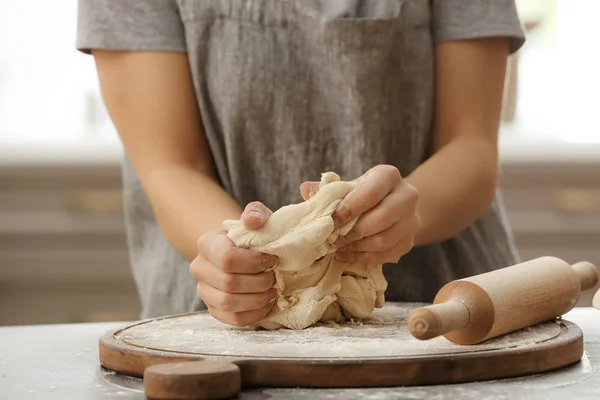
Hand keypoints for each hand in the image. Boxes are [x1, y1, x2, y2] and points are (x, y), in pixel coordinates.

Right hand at [190, 202, 278, 326]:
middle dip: (259, 283)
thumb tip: (252, 221)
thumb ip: (256, 213)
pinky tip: (267, 304)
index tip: (272, 260)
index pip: (227, 258)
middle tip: (274, 278)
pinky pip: (233, 319)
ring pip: (229, 304)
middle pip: (229, 284)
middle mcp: (199, 267)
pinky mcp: (214, 309)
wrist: (241, 251)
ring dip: (257, 300)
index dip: (254, 262)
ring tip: (273, 291)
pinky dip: (255, 315)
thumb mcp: (256, 217)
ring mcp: (204, 291)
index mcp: (207, 243)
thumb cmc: (251, 234)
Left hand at [300, 165, 419, 263]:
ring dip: (357, 247)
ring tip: (338, 247)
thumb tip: (306, 189)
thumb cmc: (362, 194)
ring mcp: (412, 220)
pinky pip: (387, 254)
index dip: (350, 208)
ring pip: (385, 240)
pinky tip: (348, 254)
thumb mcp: (347, 187)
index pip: (371, 192)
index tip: (332, 221)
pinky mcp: (410, 240)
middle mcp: (407, 195)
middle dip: (353, 232)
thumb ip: (327, 190)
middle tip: (333, 239)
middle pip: (382, 218)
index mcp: (388, 176)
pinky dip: (365, 257)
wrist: (390, 204)